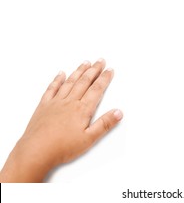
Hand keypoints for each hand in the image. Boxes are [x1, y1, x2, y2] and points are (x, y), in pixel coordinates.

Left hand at [0, 59, 122, 181]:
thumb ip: (104, 124)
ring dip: (78, 71)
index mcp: (82, 109)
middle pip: (84, 82)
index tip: (110, 70)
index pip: (97, 89)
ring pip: (70, 82)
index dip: (104, 78)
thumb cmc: (62, 148)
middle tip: (100, 60)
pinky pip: (51, 89)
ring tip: (86, 63)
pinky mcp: (43, 106)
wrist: (35, 152)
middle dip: (94, 70)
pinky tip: (61, 74)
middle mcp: (69, 102)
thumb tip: (118, 112)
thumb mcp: (89, 139)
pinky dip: (57, 80)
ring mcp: (55, 102)